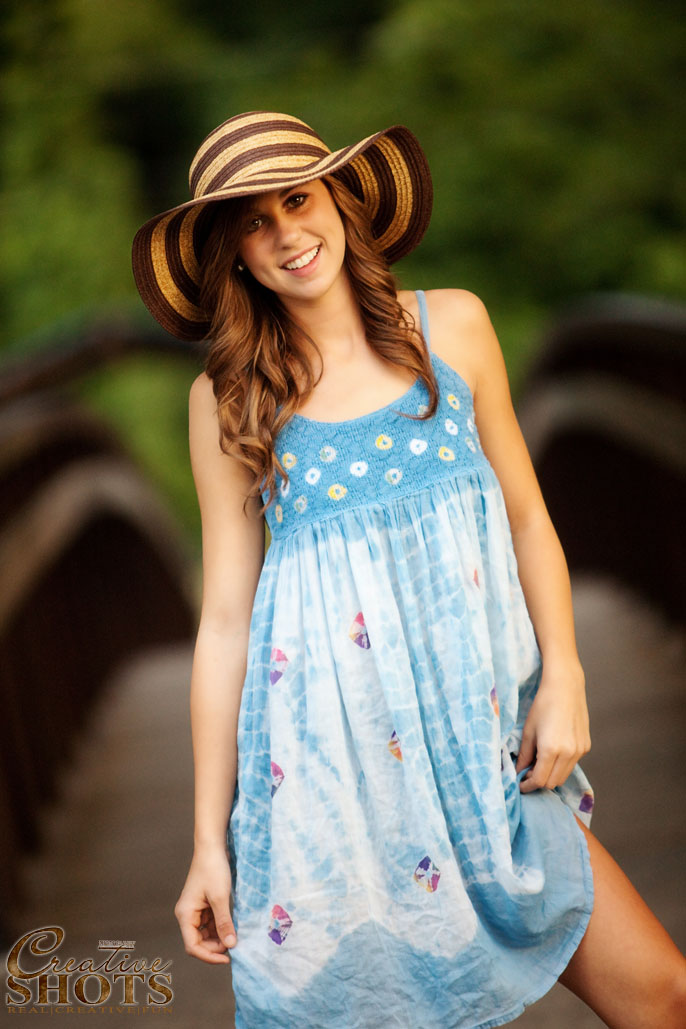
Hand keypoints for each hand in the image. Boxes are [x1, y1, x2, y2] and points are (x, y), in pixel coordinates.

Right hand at [174, 844, 236, 963]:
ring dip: (219, 938)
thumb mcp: (220, 898)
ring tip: (235, 936)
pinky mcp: (204, 905)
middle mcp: (187, 915)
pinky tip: (232, 927)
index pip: (193, 946)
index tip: (228, 958)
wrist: (212, 847)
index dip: (209, 956)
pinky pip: (211, 923)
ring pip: (206, 934)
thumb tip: (230, 945)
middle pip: (198, 942)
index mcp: (185, 915)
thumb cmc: (213, 869)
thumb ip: (224, 923)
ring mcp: (195, 910)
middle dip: (215, 947)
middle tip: (234, 947)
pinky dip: (221, 927)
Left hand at [515, 661, 590, 792]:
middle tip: (528, 773)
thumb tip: (519, 771)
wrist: (565, 687)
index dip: (529, 785)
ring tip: (539, 763)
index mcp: (551, 750)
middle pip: (553, 782)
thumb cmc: (543, 705)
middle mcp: (569, 753)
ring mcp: (580, 751)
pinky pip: (572, 764)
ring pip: (564, 775)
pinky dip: (561, 765)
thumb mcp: (528, 730)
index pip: (540, 780)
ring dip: (551, 775)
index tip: (521, 783)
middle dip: (539, 782)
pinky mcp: (586, 746)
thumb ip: (524, 755)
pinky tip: (552, 753)